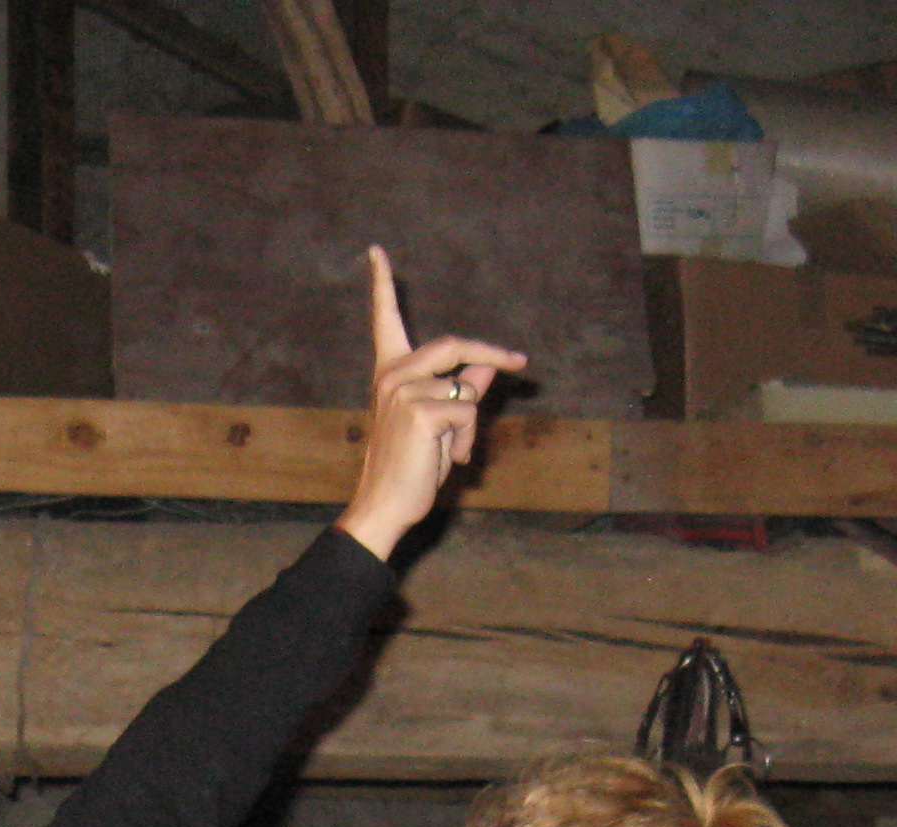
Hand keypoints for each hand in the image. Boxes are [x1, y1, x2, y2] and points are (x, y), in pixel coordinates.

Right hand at [334, 245, 527, 561]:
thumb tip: (487, 363)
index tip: (376, 251)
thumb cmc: (410, 468)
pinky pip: (467, 412)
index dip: (382, 284)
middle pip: (454, 345)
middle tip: (520, 362)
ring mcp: (402, 390)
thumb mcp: (440, 423)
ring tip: (451, 452)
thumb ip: (460, 388)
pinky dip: (466, 440)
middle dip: (492, 354)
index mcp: (389, 373)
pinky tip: (449, 459)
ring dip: (471, 424)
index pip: (384, 319)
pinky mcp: (418, 410)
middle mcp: (391, 375)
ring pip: (466, 387)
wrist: (385, 505)